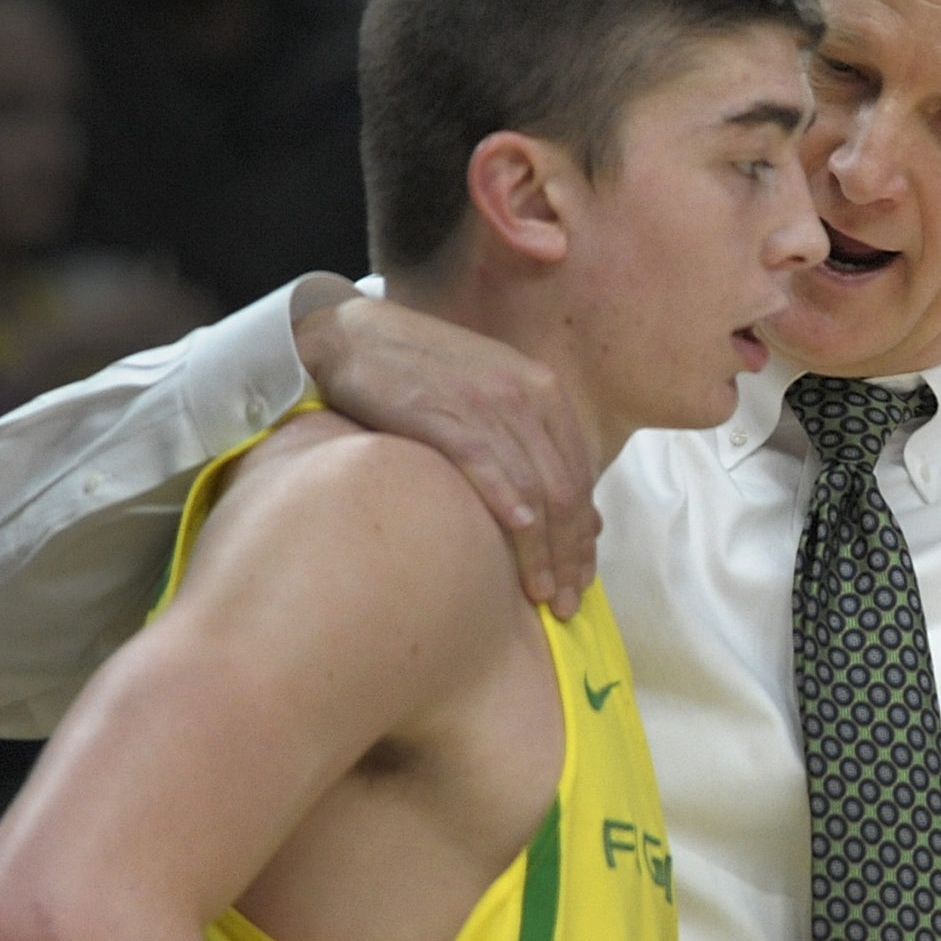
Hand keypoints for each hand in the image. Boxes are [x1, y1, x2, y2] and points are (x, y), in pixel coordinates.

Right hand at [295, 296, 598, 615]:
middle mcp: (528, 396)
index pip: (581, 478)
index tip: (581, 581)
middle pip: (566, 491)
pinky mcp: (446, 413)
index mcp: (545, 393)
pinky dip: (508, 504)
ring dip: (543, 550)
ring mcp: (488, 403)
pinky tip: (518, 538)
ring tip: (543, 595)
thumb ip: (530, 448)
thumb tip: (563, 511)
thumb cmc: (422, 375)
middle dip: (570, 555)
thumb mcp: (490, 400)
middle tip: (567, 604)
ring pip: (535, 489)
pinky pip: (488, 466)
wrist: (355, 336)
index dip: (585, 537)